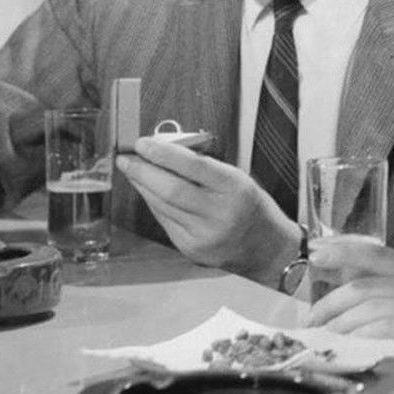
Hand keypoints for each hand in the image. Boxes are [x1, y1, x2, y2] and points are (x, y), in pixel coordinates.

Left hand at [117, 136, 298, 286]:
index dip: (162, 153)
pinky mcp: (191, 249)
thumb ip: (204, 167)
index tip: (142, 143)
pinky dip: (153, 203)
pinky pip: (165, 220)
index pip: (192, 166)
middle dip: (142, 171)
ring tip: (132, 171)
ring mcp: (203, 235)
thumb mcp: (238, 179)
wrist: (267, 250)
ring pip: (162, 205)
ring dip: (142, 186)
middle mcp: (219, 214)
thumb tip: (164, 152)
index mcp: (234, 188)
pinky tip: (148, 192)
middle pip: (170, 189)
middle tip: (126, 158)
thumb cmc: (252, 208)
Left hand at [305, 236, 393, 344]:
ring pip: (368, 310)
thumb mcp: (393, 302)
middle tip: (310, 322)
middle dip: (329, 305)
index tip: (315, 254)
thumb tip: (321, 267)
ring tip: (324, 340)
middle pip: (362, 288)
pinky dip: (360, 339)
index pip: (374, 253)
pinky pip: (384, 331)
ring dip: (340, 326)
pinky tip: (347, 347)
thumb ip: (366, 284)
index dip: (342, 251)